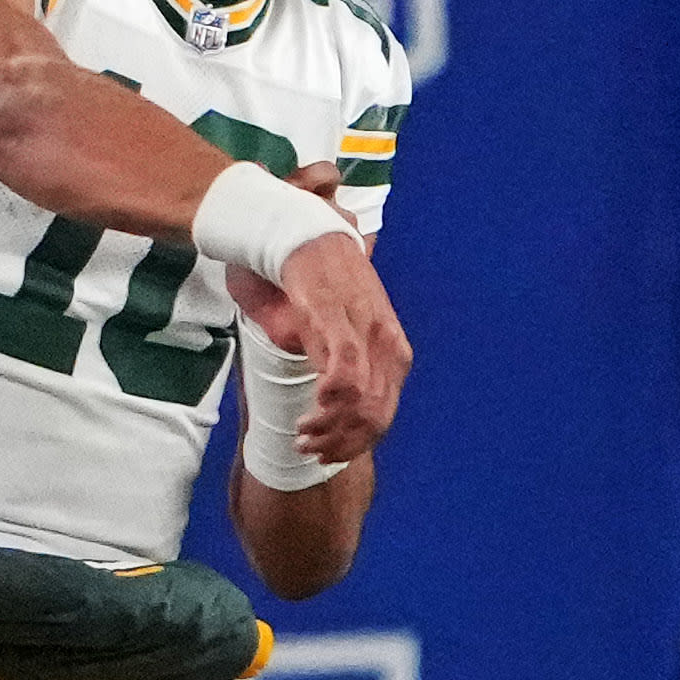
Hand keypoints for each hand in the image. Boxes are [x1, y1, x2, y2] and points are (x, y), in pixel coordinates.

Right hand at [224, 161, 405, 461]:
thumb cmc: (304, 276)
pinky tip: (310, 413)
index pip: (385, 409)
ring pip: (364, 401)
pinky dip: (331, 402)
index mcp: (387, 342)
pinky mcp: (334, 317)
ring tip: (304, 436)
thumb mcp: (324, 322)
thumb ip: (327, 356)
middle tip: (310, 449)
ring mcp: (362, 326)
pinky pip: (344, 372)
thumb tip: (320, 393)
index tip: (327, 453)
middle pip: (377, 413)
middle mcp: (384, 337)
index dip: (357, 441)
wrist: (291, 226)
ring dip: (333, 429)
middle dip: (343, 443)